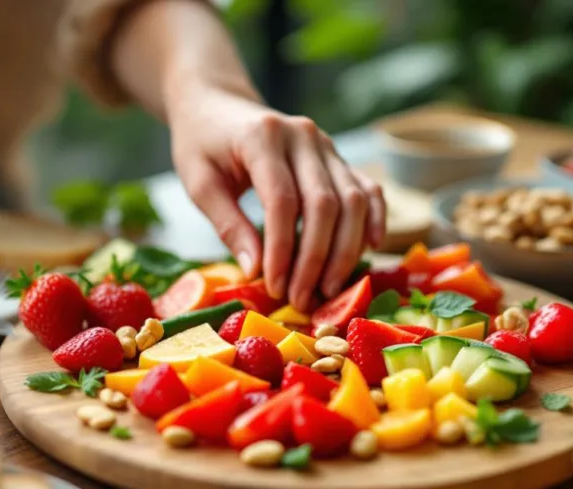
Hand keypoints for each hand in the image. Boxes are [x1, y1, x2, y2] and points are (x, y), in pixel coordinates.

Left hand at [168, 86, 384, 311]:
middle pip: (325, 204)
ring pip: (352, 200)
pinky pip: (368, 189)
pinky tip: (368, 249)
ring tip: (328, 288)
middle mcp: (303, 136)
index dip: (282, 250)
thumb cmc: (203, 145)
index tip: (275, 288)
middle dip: (316, 259)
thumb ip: (228, 224)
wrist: (218, 105)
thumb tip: (256, 270)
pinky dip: (373, 219)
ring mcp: (327, 145)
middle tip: (302, 299)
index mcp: (263, 137)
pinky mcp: (339, 157)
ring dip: (345, 250)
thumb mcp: (199, 182)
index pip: (282, 201)